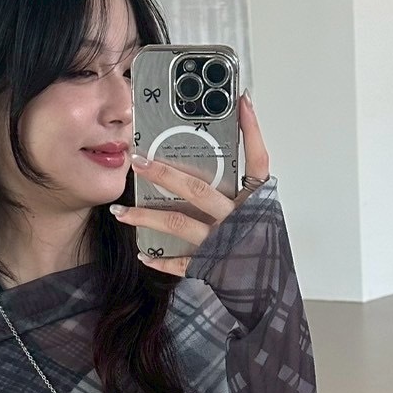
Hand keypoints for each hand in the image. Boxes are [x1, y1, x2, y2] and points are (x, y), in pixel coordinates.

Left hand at [109, 89, 270, 277]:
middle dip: (164, 173)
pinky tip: (143, 253)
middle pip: (198, 189)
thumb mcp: (263, 215)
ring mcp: (222, 243)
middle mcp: (238, 219)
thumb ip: (245, 190)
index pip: (258, 160)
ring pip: (178, 224)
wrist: (271, 292)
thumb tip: (220, 160)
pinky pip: (179, 262)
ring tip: (120, 211)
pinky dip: (159, 260)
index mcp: (256, 203)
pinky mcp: (210, 266)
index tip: (241, 100)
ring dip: (145, 217)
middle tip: (138, 160)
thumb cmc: (264, 251)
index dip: (251, 130)